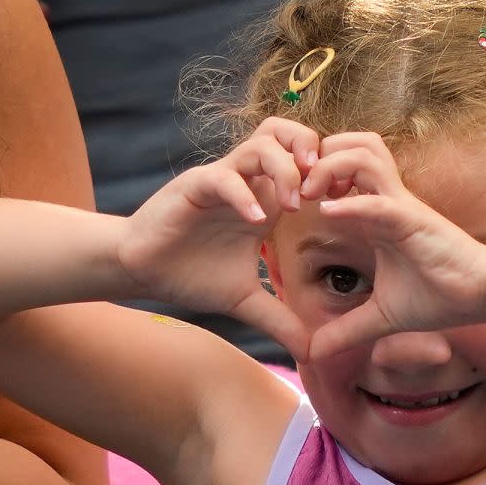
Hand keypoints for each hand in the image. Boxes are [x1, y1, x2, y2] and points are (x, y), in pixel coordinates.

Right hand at [118, 118, 319, 357]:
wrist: (142, 272)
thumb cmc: (190, 275)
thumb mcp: (245, 301)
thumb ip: (280, 320)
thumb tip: (313, 352)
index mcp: (264, 199)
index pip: (303, 159)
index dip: (328, 173)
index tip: (343, 205)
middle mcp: (247, 182)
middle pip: (286, 132)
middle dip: (312, 152)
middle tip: (322, 191)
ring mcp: (222, 180)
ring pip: (261, 145)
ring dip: (284, 170)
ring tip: (294, 207)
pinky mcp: (195, 186)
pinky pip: (224, 178)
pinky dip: (244, 195)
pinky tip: (256, 223)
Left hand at [299, 133, 485, 357]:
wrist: (480, 298)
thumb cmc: (438, 297)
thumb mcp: (380, 319)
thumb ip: (346, 330)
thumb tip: (314, 353)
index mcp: (377, 214)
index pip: (343, 170)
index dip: (315, 171)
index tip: (291, 196)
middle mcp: (388, 201)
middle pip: (352, 145)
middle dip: (318, 155)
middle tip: (297, 184)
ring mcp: (401, 207)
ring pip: (366, 156)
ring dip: (332, 167)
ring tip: (310, 193)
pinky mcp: (414, 221)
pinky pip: (381, 202)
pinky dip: (353, 204)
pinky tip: (328, 212)